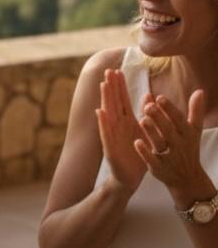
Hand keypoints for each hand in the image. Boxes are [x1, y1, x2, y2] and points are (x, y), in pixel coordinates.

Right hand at [95, 69, 146, 191]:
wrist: (129, 177)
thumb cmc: (136, 154)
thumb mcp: (145, 131)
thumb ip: (145, 113)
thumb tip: (148, 95)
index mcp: (127, 121)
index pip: (122, 100)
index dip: (120, 85)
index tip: (117, 70)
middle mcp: (118, 126)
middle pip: (114, 103)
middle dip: (111, 87)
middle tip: (108, 70)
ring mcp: (112, 136)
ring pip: (108, 114)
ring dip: (105, 99)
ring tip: (103, 84)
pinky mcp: (110, 148)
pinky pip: (106, 133)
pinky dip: (103, 122)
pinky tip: (100, 112)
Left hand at [134, 90, 210, 200]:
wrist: (187, 178)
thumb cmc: (188, 148)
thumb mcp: (194, 131)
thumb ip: (195, 111)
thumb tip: (200, 91)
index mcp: (187, 134)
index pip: (179, 120)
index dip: (169, 109)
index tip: (159, 97)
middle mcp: (179, 145)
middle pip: (168, 130)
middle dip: (159, 118)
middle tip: (148, 106)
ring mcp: (168, 158)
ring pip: (159, 143)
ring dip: (151, 132)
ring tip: (142, 119)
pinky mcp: (159, 169)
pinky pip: (151, 160)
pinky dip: (145, 152)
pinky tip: (136, 142)